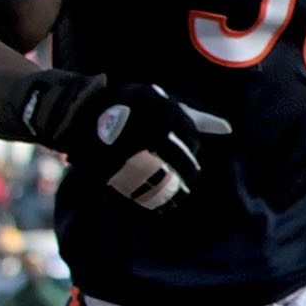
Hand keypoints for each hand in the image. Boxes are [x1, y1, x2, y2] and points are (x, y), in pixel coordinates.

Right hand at [24, 74, 231, 210]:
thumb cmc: (128, 107)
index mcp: (150, 101)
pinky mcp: (106, 163)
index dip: (192, 145)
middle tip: (189, 177)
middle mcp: (137, 120)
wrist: (77, 112)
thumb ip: (192, 116)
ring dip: (173, 188)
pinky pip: (134, 184)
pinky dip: (151, 198)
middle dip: (188, 169)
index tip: (191, 153)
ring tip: (179, 194)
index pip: (186, 129)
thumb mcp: (158, 102)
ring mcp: (120, 143)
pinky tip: (161, 204)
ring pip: (157, 171)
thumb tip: (227, 129)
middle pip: (175, 153)